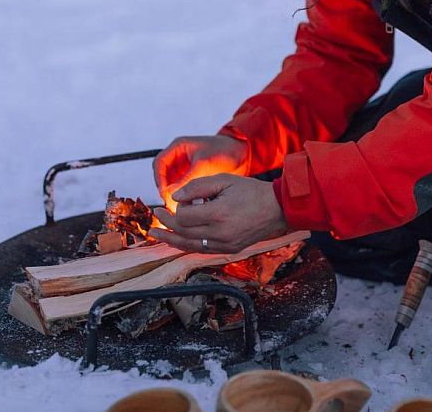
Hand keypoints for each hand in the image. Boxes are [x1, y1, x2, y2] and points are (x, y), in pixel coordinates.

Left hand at [149, 173, 287, 253]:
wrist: (277, 208)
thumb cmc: (251, 191)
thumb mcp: (223, 180)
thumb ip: (197, 187)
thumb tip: (174, 197)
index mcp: (218, 214)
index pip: (184, 216)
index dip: (176, 209)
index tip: (176, 201)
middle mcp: (220, 234)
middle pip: (184, 232)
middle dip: (167, 224)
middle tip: (156, 214)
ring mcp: (225, 245)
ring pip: (189, 245)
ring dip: (170, 239)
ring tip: (155, 234)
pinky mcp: (229, 250)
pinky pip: (202, 250)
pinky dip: (186, 245)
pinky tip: (175, 241)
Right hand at [153, 135, 247, 210]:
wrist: (242, 154)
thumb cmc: (225, 151)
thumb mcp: (205, 164)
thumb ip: (187, 178)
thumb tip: (171, 193)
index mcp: (178, 147)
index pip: (159, 163)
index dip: (159, 179)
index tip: (164, 193)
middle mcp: (179, 157)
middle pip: (163, 174)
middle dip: (165, 189)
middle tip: (170, 203)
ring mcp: (185, 167)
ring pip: (172, 183)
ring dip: (174, 194)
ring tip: (179, 206)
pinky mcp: (193, 176)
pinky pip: (183, 187)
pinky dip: (184, 196)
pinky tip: (188, 204)